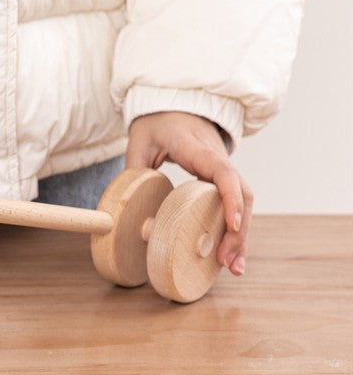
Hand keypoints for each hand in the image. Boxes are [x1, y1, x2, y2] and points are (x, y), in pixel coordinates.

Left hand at [125, 112, 251, 275]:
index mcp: (200, 151)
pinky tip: (229, 255)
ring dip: (241, 237)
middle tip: (227, 262)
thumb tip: (130, 206)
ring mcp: (223, 171)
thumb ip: (135, 168)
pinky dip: (235, 230)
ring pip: (244, 204)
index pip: (223, 174)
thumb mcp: (140, 140)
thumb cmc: (157, 123)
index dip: (230, 199)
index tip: (231, 224)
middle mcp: (219, 161)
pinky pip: (234, 205)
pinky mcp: (220, 181)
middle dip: (239, 231)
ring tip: (233, 268)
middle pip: (243, 196)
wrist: (175, 106)